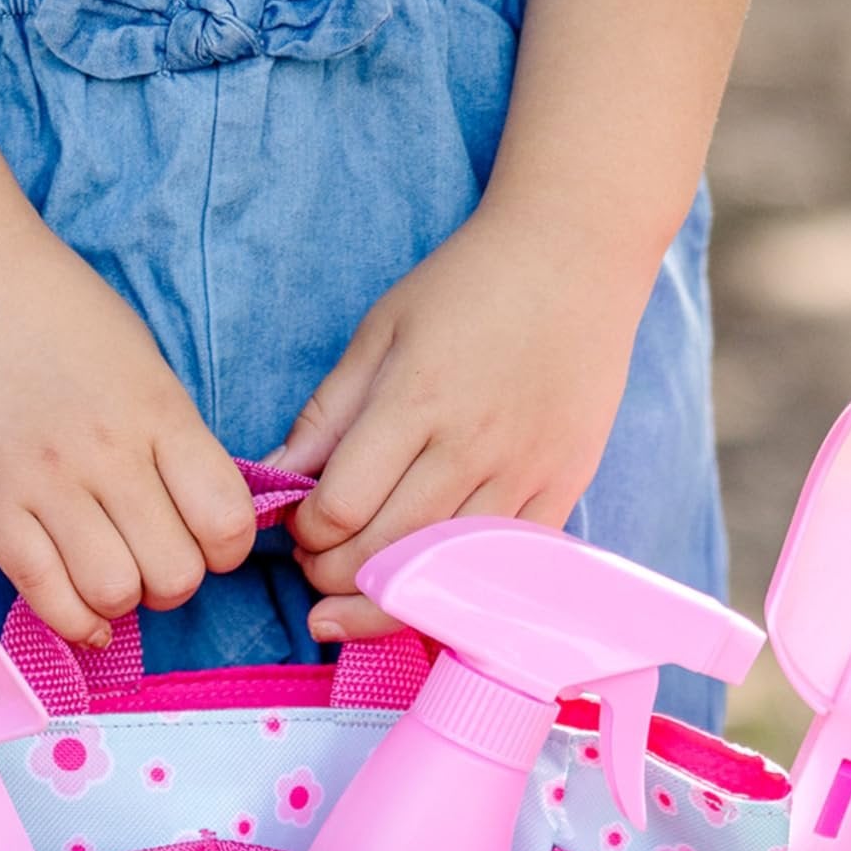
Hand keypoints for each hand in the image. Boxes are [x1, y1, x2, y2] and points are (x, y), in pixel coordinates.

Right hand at [0, 222, 256, 649]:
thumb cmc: (58, 316)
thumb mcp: (143, 363)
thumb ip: (175, 439)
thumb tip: (205, 518)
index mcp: (159, 412)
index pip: (226, 520)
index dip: (227, 551)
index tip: (206, 543)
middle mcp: (108, 453)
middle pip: (174, 573)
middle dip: (173, 584)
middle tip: (152, 562)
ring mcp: (44, 483)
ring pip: (113, 592)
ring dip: (122, 601)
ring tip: (110, 577)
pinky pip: (44, 595)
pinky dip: (75, 623)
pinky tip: (84, 615)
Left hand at [275, 215, 647, 640]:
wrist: (577, 253)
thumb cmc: (467, 286)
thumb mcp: (380, 332)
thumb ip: (326, 413)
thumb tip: (274, 479)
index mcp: (416, 399)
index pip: (341, 507)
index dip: (308, 531)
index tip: (301, 525)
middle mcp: (471, 445)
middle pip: (384, 552)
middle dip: (333, 573)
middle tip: (318, 564)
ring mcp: (523, 471)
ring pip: (442, 575)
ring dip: (385, 596)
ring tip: (357, 585)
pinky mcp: (563, 486)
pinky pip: (504, 572)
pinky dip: (458, 594)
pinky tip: (425, 598)